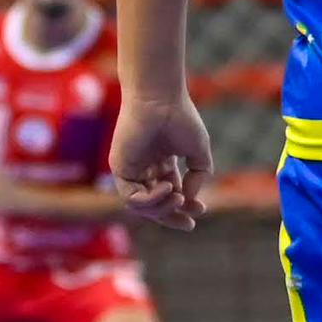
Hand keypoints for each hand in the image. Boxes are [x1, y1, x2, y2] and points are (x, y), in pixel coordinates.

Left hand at [110, 95, 214, 230]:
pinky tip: (167, 188)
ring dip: (163, 209)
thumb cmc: (180, 118)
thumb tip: (189, 199)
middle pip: (155, 206)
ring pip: (143, 207)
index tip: (202, 210)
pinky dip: (151, 200)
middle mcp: (145, 169)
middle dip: (173, 217)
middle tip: (190, 223)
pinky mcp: (119, 168)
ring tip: (178, 198)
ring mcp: (131, 170)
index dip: (186, 207)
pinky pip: (131, 198)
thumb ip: (198, 177)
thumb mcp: (199, 152)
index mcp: (162, 164)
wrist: (160, 98)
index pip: (171, 195)